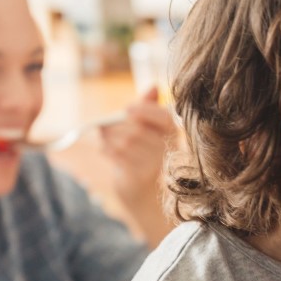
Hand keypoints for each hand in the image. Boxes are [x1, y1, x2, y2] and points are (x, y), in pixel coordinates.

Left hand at [100, 88, 175, 205]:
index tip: (128, 109)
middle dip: (118, 127)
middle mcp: (169, 151)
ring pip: (127, 143)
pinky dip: (107, 150)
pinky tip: (106, 150)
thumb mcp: (148, 129)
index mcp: (174, 135)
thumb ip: (150, 107)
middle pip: (138, 131)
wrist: (143, 193)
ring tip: (106, 139)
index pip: (164, 118)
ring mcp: (156, 167)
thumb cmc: (144, 155)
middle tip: (106, 126)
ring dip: (111, 138)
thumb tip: (155, 86)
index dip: (145, 110)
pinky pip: (119, 157)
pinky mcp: (140, 179)